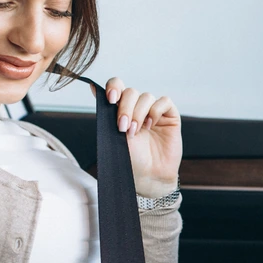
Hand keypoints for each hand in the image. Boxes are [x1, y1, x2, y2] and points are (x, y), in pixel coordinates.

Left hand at [101, 78, 181, 198]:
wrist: (148, 175)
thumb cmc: (130, 159)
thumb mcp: (113, 135)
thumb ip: (106, 112)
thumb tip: (93, 87)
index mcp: (122, 110)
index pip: (118, 86)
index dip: (114, 87)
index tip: (111, 99)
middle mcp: (138, 108)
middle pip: (131, 92)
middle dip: (125, 108)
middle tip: (123, 127)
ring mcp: (154, 112)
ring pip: (146, 96)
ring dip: (139, 113)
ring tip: (137, 131)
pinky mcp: (170, 116)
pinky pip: (164, 102)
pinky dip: (155, 111)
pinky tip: (151, 125)